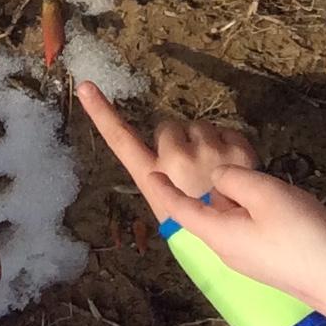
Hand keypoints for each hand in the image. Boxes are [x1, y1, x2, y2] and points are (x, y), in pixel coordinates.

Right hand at [77, 80, 256, 213]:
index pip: (121, 139)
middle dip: (179, 141)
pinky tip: (231, 168)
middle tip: (191, 173)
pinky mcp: (238, 150)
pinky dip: (229, 145)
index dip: (101, 113)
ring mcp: (208, 152)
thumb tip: (170, 149)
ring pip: (200, 127)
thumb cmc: (198, 228)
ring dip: (205, 143)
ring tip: (213, 174)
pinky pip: (227, 131)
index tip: (85, 86)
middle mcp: (176, 159)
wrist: (241, 240)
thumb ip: (161, 177)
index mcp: (153, 177)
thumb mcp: (167, 208)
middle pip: (169, 128)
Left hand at [77, 82, 325, 325]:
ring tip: (266, 182)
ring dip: (232, 154)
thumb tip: (214, 173)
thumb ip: (229, 176)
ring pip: (207, 158)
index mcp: (198, 218)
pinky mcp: (245, 218)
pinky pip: (233, 175)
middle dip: (199, 142)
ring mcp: (224, 219)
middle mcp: (202, 219)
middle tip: (240, 165)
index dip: (111, 125)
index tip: (86, 90)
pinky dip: (248, 164)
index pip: (142, 166)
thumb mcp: (269, 199)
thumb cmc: (310, 245)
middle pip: (176, 153)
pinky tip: (270, 177)